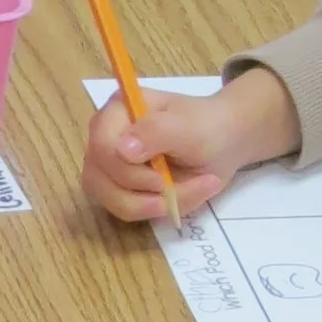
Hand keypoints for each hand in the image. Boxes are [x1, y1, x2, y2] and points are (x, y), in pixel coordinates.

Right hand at [81, 73, 295, 222]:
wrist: (222, 142)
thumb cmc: (207, 128)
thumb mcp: (190, 127)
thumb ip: (156, 133)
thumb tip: (122, 150)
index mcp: (117, 111)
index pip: (101, 147)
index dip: (126, 170)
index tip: (161, 179)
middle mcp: (104, 137)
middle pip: (98, 178)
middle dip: (142, 193)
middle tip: (180, 188)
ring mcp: (107, 164)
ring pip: (109, 199)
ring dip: (150, 205)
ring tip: (184, 192)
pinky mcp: (116, 186)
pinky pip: (123, 209)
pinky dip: (153, 210)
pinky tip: (176, 196)